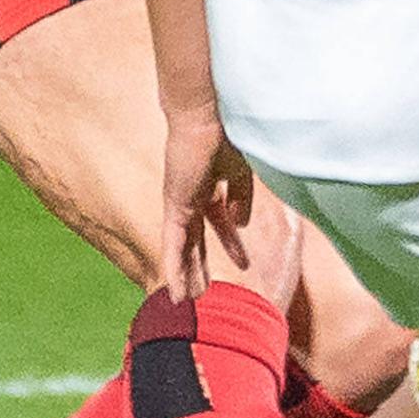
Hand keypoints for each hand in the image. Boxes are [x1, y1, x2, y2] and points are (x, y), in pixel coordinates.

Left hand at [160, 105, 256, 299]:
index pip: (218, 221)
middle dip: (200, 266)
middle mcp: (190, 197)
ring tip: (187, 301)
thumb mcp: (240, 171)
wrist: (206, 116)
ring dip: (185, 275)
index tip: (244, 263)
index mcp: (208, 186)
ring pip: (183, 248)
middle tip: (203, 291)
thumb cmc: (225, 133)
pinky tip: (175, 290)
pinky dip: (175, 269)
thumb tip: (241, 223)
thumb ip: (240, 196)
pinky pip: (174, 246)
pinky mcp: (175, 208)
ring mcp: (180, 204)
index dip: (231, 242)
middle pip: (196, 240)